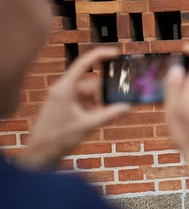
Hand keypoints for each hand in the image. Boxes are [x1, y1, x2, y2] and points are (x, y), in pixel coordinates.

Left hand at [21, 48, 130, 168]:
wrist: (40, 154)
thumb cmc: (58, 138)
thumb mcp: (87, 126)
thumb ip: (109, 115)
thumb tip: (127, 107)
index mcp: (66, 88)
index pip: (84, 63)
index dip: (101, 55)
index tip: (117, 54)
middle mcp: (63, 89)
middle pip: (91, 83)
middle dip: (104, 93)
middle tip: (119, 100)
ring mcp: (63, 98)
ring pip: (89, 94)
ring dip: (99, 103)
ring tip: (104, 117)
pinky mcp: (64, 106)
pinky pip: (83, 102)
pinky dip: (92, 108)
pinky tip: (96, 120)